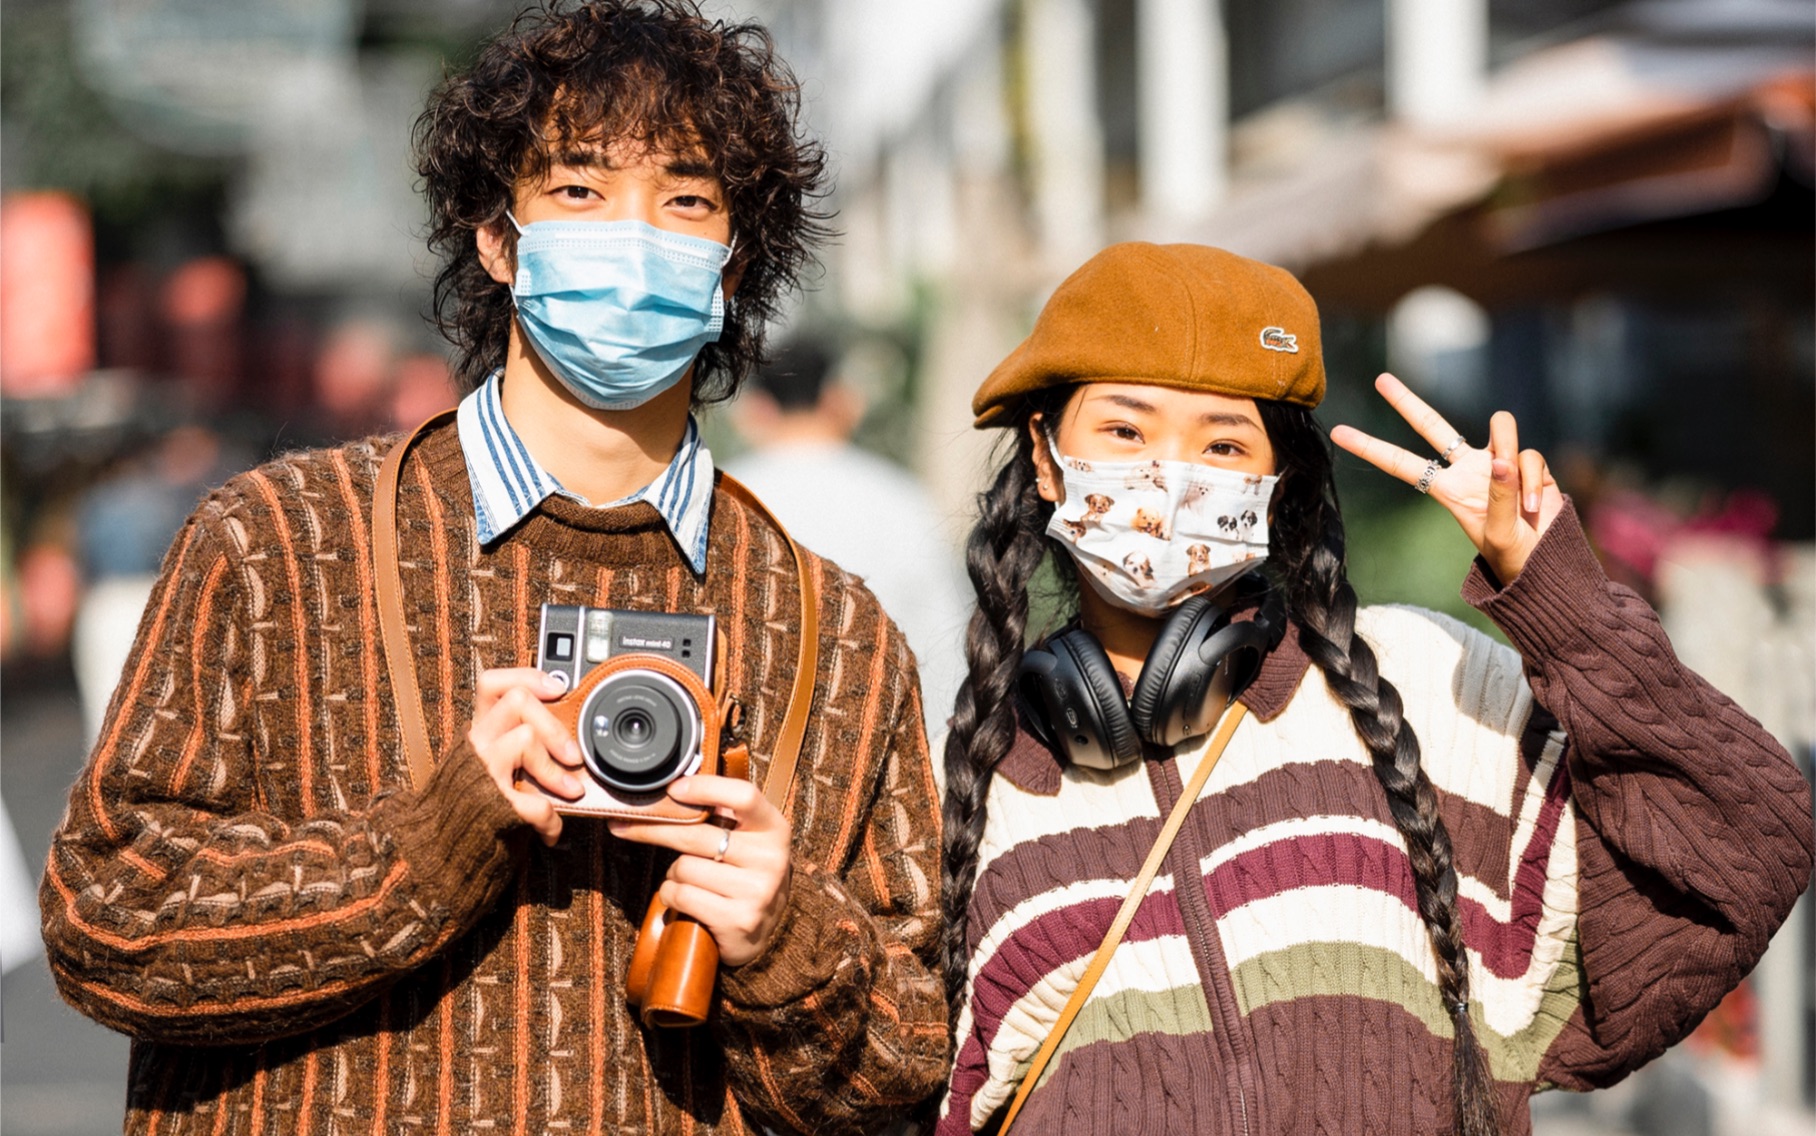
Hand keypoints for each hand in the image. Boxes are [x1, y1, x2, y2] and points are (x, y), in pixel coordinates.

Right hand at [467, 667, 585, 845]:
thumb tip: (569, 724)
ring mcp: (479, 771)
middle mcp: (476, 743)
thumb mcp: (498, 761)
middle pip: (517, 701)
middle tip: (574, 755)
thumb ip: (521, 739)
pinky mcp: (488, 803)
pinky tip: (550, 829)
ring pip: (524, 738)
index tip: (558, 689)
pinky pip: (530, 802)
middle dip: (554, 726)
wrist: (450, 849)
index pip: (492, 683)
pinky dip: (548, 818)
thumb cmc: (485, 801)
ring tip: (571, 792)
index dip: (527, 677)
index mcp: (480, 729)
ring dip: (555, 772)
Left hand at [608, 776, 792, 966]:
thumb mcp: (748, 840)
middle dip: (655, 830)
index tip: (673, 789)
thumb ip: (724, 816)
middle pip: (697, 835)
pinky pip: (682, 895)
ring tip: (688, 880)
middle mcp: (770, 858)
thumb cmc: (744, 873)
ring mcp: (757, 891)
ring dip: (673, 873)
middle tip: (625, 825)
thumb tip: (672, 790)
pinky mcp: (738, 920)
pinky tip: (683, 898)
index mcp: (774, 828)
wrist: (766, 930)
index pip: (743, 796)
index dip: (706, 788)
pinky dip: (672, 895)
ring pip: (684, 867)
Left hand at [1330, 374, 1563, 583]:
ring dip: (1511, 451)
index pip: (1402, 464)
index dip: (1371, 448)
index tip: (1339, 432)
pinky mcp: (1526, 462)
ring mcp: (1497, 462)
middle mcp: (1467, 469)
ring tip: (1522, 501)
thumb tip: (1503, 461)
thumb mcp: (1498, 532)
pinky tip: (1534, 506)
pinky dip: (1532, 480)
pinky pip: (1529, 455)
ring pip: (1501, 426)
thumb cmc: (1513, 553)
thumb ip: (1499, 495)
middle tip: (1380, 380)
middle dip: (1407, 402)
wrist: (1545, 559)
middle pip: (1432, 426)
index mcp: (1446, 489)